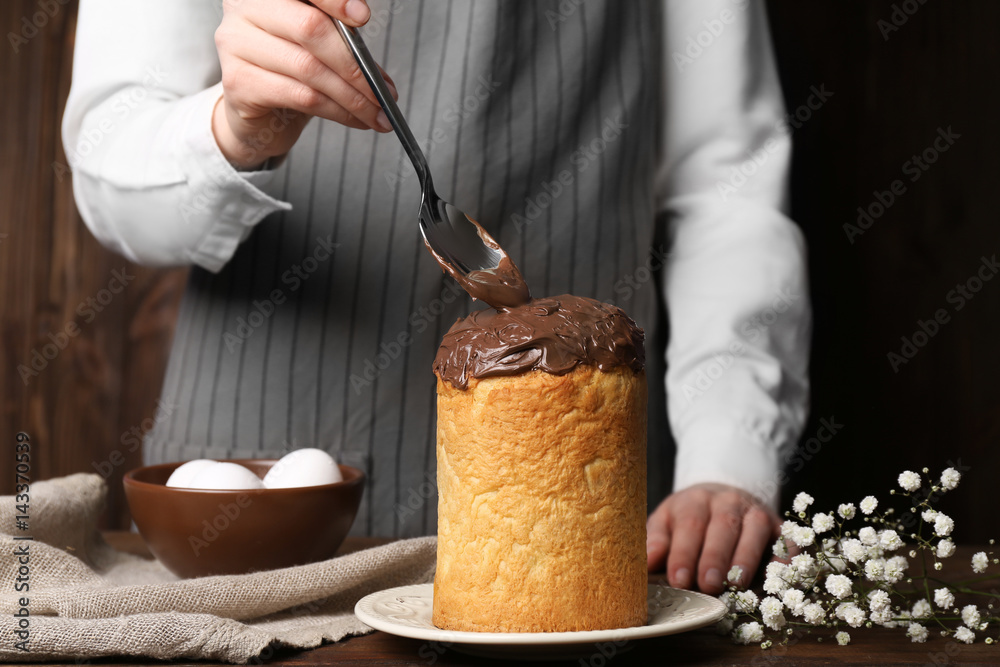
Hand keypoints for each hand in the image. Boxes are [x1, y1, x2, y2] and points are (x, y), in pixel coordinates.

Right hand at [213, 0, 398, 168]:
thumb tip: (377, 70)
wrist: (257, 113)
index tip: (363, 16)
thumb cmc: (289, 71)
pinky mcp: (239, 83)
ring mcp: (235, 45)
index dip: (335, 0)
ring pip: (309, 68)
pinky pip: (300, 96)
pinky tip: (355, 119)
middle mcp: (243, 10)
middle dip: (355, 64)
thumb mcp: (316, 45)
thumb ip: (342, 40)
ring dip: (352, 96)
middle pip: (310, 28)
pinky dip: (337, 111)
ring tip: (376, 113)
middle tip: (383, 91)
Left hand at [646, 483, 780, 594]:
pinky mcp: (779, 526)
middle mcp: (728, 502)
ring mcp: (756, 512)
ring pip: (754, 530)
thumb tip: (646, 562)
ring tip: (736, 584)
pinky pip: (785, 540)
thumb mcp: (667, 521)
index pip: (689, 524)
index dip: (684, 553)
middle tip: (706, 585)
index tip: (678, 579)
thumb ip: (657, 540)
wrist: (726, 494)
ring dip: (746, 558)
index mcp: (695, 500)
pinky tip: (775, 578)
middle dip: (714, 557)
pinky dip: (783, 559)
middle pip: (723, 526)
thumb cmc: (690, 517)